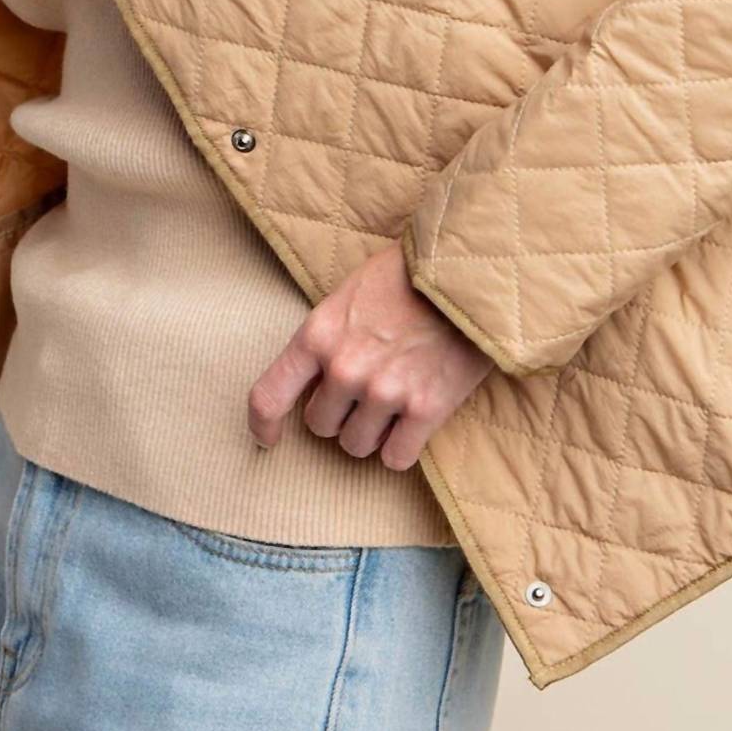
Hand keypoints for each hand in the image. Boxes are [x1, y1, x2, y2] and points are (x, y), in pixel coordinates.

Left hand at [247, 243, 494, 471]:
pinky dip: (403, 448)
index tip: (268, 439)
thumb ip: (327, 337)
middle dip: (340, 415)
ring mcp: (385, 391)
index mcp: (318, 335)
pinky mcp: (426, 408)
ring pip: (357, 446)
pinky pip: (397, 458)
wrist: (468, 272)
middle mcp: (344, 369)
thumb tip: (317, 378)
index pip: (268, 397)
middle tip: (368, 391)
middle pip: (321, 426)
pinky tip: (415, 424)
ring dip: (372, 433)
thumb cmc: (408, 276)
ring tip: (395, 403)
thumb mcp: (349, 294)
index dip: (263, 425)